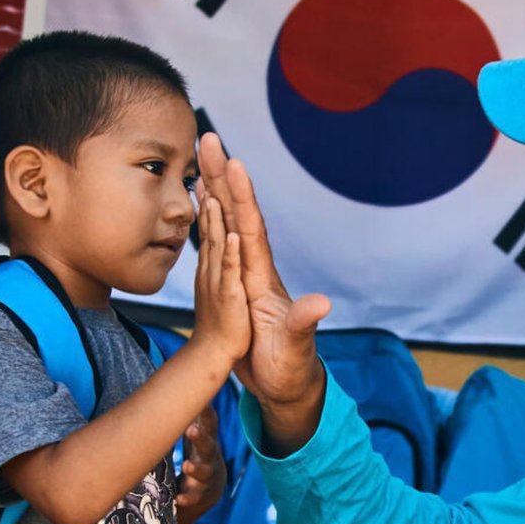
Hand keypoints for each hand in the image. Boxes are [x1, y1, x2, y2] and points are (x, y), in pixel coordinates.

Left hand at [175, 405, 225, 523]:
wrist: (210, 487)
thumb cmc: (198, 451)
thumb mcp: (198, 431)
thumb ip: (194, 411)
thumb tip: (185, 376)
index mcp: (207, 438)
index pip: (210, 424)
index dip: (206, 413)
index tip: (201, 402)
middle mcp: (209, 456)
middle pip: (208, 445)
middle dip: (200, 437)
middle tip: (192, 429)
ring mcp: (206, 477)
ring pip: (204, 473)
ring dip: (195, 469)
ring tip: (186, 466)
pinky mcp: (200, 495)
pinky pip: (194, 498)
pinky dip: (187, 498)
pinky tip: (179, 500)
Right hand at [197, 133, 329, 452]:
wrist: (289, 385)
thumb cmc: (291, 369)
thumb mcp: (297, 349)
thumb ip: (305, 325)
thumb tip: (322, 305)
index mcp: (262, 280)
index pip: (253, 231)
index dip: (244, 199)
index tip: (235, 163)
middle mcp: (254, 270)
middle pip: (238, 214)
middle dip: (224, 176)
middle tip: (208, 138)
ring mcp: (245, 276)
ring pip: (228, 223)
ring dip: (215, 189)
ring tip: (202, 158)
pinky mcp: (235, 286)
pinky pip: (220, 243)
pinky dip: (211, 219)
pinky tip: (205, 205)